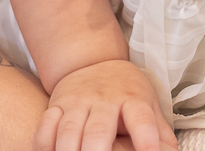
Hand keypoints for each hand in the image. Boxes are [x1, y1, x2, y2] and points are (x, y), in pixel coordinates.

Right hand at [35, 60, 176, 150]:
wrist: (94, 62)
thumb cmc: (127, 93)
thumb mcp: (149, 105)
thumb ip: (160, 132)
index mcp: (133, 99)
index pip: (141, 117)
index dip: (146, 137)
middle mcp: (104, 99)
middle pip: (99, 129)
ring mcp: (78, 101)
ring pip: (69, 129)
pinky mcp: (57, 103)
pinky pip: (46, 125)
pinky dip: (44, 143)